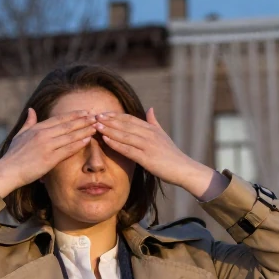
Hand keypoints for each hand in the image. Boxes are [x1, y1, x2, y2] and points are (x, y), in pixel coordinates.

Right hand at [0, 109, 97, 195]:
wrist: (8, 171)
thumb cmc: (13, 155)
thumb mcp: (19, 135)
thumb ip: (28, 122)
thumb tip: (31, 110)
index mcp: (37, 128)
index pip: (58, 119)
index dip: (73, 115)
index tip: (84, 112)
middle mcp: (42, 135)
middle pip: (67, 125)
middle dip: (82, 120)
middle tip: (95, 116)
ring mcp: (46, 146)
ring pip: (69, 136)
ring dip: (84, 130)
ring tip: (95, 126)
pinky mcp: (49, 158)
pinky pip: (67, 149)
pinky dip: (78, 143)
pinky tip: (87, 140)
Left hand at [94, 109, 215, 197]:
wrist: (183, 169)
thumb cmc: (172, 154)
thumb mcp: (163, 135)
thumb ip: (154, 122)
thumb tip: (150, 108)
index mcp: (151, 129)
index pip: (130, 119)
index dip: (115, 115)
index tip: (103, 113)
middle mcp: (149, 134)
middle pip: (125, 124)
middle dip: (109, 120)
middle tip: (94, 117)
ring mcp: (148, 146)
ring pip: (125, 135)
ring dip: (109, 130)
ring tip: (96, 126)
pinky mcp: (147, 158)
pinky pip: (128, 149)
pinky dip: (116, 144)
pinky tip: (105, 140)